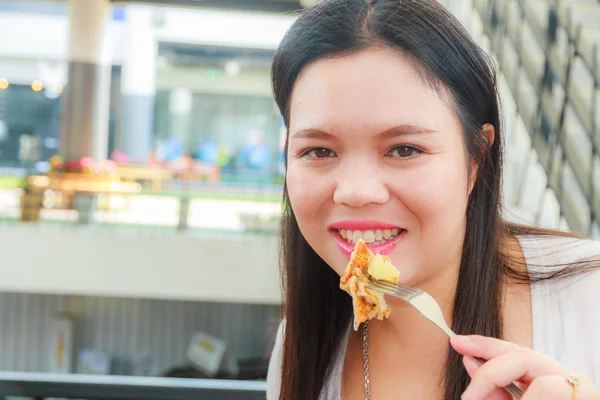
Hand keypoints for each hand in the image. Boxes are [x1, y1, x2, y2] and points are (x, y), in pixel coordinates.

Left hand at [450, 335, 599, 399]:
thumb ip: (495, 389)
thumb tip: (469, 362)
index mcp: (547, 375)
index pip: (514, 352)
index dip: (484, 345)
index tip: (457, 342)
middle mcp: (566, 377)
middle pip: (524, 357)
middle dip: (490, 371)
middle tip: (467, 396)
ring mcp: (582, 389)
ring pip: (541, 383)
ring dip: (511, 392)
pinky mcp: (588, 398)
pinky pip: (547, 392)